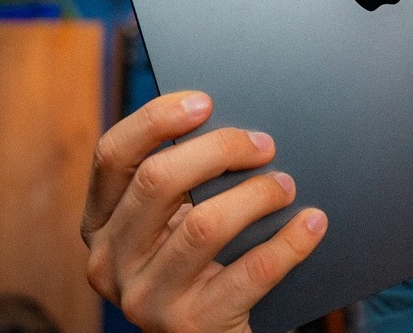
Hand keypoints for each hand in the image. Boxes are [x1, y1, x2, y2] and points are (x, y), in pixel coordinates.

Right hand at [82, 90, 327, 332]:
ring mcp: (147, 298)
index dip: (156, 120)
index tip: (205, 102)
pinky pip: (250, 273)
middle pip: (158, 180)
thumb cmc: (198, 265)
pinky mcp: (191, 325)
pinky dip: (288, 242)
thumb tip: (236, 125)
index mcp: (101, 223)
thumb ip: (181, 182)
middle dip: (219, 150)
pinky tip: (311, 223)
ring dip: (256, 195)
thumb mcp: (171, 224)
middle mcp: (111, 261)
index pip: (113, 156)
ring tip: (287, 185)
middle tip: (265, 144)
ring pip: (204, 225)